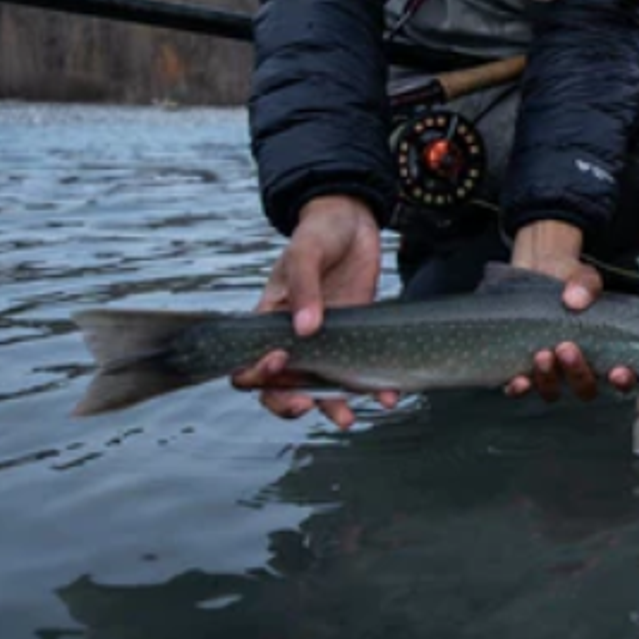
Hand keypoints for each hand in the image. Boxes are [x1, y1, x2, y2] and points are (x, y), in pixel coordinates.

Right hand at [233, 194, 392, 430]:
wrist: (354, 219)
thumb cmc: (318, 233)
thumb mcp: (305, 254)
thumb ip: (303, 289)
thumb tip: (304, 329)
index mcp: (269, 321)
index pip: (250, 363)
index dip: (259, 374)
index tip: (279, 362)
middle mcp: (295, 339)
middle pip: (282, 387)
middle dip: (291, 402)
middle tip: (310, 405)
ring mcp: (328, 341)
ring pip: (323, 386)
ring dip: (332, 406)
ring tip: (348, 419)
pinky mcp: (357, 337)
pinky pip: (360, 370)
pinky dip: (373, 387)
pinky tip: (388, 396)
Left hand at [503, 221, 638, 403]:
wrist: (530, 271)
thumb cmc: (565, 279)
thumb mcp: (581, 276)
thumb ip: (586, 285)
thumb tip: (575, 300)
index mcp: (603, 350)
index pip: (621, 377)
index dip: (623, 381)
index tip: (618, 371)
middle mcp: (578, 368)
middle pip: (584, 388)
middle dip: (578, 373)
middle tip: (567, 348)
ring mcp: (550, 372)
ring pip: (553, 391)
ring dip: (549, 379)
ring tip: (542, 354)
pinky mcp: (521, 369)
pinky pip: (521, 390)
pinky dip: (520, 389)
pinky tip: (519, 380)